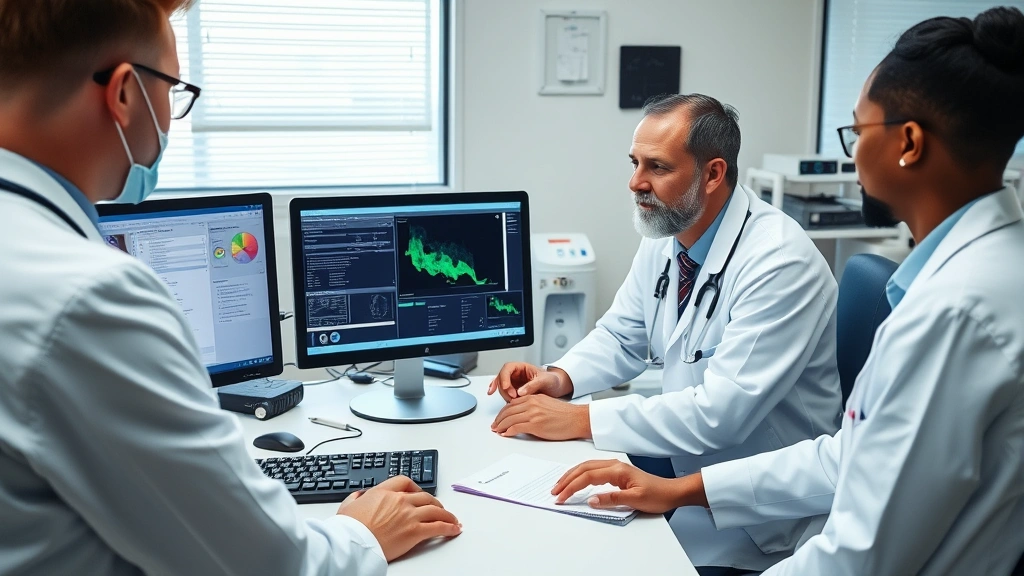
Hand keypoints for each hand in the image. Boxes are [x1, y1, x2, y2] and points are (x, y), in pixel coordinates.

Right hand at [337, 476, 460, 561]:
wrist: (352, 542)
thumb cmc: (349, 528)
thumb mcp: (347, 506)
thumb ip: (355, 498)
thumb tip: (358, 496)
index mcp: (383, 492)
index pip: (405, 482)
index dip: (415, 487)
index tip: (419, 492)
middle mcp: (399, 500)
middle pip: (425, 496)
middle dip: (434, 502)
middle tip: (438, 508)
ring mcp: (409, 515)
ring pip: (435, 510)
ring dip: (446, 515)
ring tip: (452, 519)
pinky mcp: (415, 531)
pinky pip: (438, 527)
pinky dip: (448, 528)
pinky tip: (453, 530)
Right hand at [486, 362, 572, 401]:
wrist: (558, 388)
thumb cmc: (553, 380)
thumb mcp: (545, 380)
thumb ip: (533, 385)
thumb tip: (520, 391)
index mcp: (522, 367)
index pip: (507, 368)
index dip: (504, 377)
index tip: (506, 387)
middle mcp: (516, 375)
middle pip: (502, 379)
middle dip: (505, 389)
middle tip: (513, 397)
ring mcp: (514, 384)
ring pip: (502, 388)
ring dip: (505, 395)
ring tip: (516, 401)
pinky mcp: (515, 393)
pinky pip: (505, 394)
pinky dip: (503, 397)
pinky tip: (502, 400)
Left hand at [490, 394, 590, 439]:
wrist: (577, 418)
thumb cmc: (565, 414)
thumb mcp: (546, 404)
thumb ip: (533, 406)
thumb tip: (521, 415)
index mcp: (534, 397)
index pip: (512, 404)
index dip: (503, 412)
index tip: (499, 418)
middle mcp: (531, 403)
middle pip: (508, 411)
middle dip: (499, 419)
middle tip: (494, 425)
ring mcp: (533, 414)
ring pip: (509, 419)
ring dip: (501, 426)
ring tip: (497, 431)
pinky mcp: (535, 425)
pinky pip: (516, 428)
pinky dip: (508, 431)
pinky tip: (505, 434)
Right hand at [550, 460, 707, 513]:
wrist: (671, 491)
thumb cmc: (657, 495)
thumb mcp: (635, 500)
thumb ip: (612, 499)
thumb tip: (592, 500)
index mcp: (617, 470)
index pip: (587, 477)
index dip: (572, 487)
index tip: (561, 497)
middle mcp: (614, 465)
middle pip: (583, 468)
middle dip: (567, 479)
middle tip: (554, 491)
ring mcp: (615, 467)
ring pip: (586, 467)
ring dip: (571, 476)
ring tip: (560, 486)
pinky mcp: (616, 472)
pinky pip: (592, 470)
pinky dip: (580, 475)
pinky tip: (576, 481)